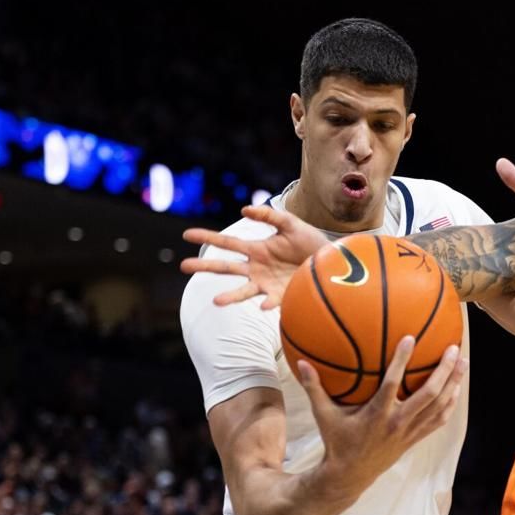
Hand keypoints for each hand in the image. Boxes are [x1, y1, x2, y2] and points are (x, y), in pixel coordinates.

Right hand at [179, 206, 329, 308]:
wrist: (330, 261)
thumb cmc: (309, 242)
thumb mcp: (290, 224)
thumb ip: (269, 215)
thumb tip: (244, 209)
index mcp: (256, 250)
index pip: (227, 243)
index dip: (207, 237)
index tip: (186, 234)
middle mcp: (256, 268)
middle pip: (226, 267)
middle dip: (205, 267)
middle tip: (184, 266)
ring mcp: (266, 284)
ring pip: (243, 290)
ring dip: (230, 296)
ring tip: (216, 301)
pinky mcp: (281, 296)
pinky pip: (271, 301)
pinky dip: (267, 304)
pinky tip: (263, 305)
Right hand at [297, 336, 468, 492]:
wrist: (349, 476)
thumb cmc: (336, 442)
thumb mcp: (323, 416)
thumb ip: (314, 388)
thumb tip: (300, 363)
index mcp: (376, 415)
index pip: (392, 384)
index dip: (401, 361)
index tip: (410, 338)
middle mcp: (398, 423)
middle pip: (428, 395)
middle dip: (444, 371)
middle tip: (454, 348)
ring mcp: (409, 432)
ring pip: (439, 406)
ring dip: (454, 384)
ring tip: (464, 362)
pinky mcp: (415, 439)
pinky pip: (439, 420)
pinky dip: (449, 404)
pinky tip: (457, 389)